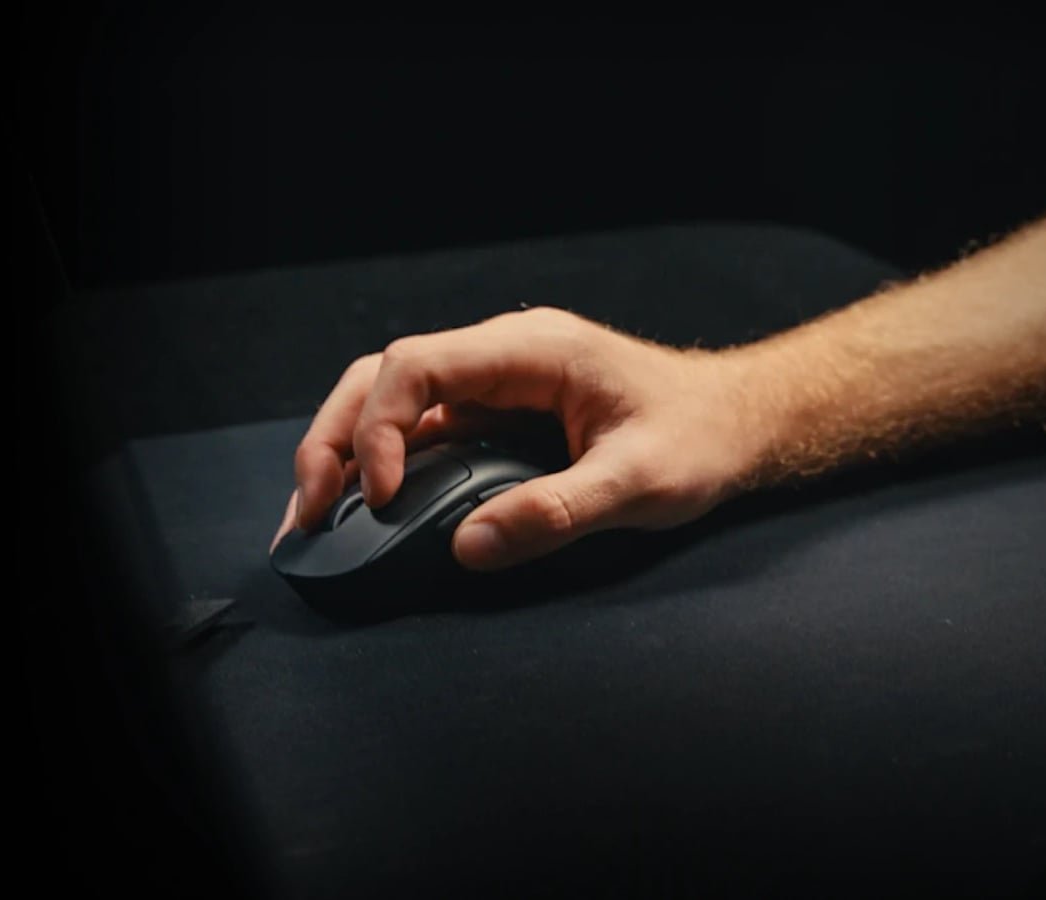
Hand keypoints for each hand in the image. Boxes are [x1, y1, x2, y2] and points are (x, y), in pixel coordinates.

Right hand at [272, 307, 766, 569]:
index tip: (380, 496)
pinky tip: (362, 514)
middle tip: (309, 512)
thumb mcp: (642, 483)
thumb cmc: (699, 439)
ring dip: (347, 454)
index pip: (418, 365)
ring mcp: (494, 388)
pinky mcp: (496, 419)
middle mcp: (500, 358)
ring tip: (315, 517)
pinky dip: (382, 470)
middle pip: (383, 378)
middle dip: (336, 439)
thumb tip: (470, 546)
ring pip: (392, 404)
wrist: (736, 423)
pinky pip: (423, 435)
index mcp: (530, 351)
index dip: (380, 427)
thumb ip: (560, 511)